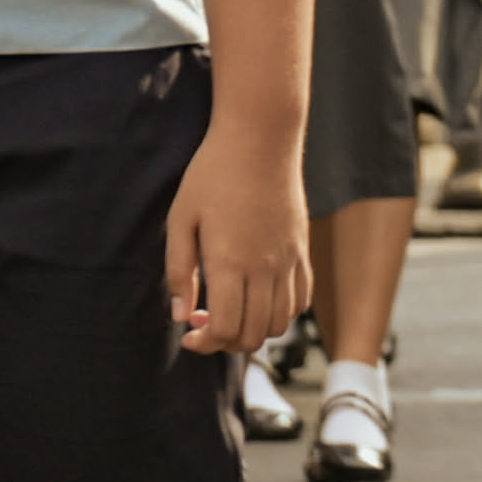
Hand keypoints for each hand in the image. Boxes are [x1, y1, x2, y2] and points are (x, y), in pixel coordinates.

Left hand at [165, 119, 310, 355]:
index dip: (205, 343)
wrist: (261, 138)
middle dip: (226, 343)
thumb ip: (179, 271)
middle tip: (206, 323)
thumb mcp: (181, 219)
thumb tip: (181, 315)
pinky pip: (301, 299)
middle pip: (253, 335)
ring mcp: (288, 260)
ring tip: (234, 311)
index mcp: (230, 262)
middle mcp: (264, 268)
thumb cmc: (213, 173)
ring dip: (254, 330)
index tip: (189, 332)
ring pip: (280, 323)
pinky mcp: (302, 249)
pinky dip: (282, 312)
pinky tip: (260, 297)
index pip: (226, 330)